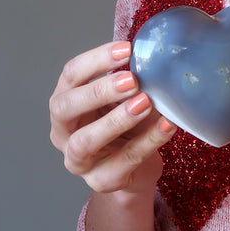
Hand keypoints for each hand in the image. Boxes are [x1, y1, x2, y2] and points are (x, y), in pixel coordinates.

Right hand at [49, 41, 175, 193]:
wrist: (136, 169)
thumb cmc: (126, 126)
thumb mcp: (122, 100)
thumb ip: (128, 81)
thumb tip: (153, 55)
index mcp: (65, 102)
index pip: (71, 75)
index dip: (96, 60)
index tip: (127, 49)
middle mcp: (62, 131)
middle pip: (65, 107)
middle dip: (98, 91)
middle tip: (131, 80)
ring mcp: (77, 160)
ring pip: (85, 141)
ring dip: (115, 120)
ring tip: (145, 103)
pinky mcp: (101, 181)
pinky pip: (123, 162)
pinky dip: (148, 141)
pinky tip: (167, 125)